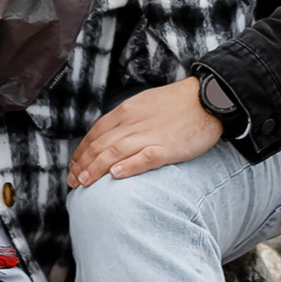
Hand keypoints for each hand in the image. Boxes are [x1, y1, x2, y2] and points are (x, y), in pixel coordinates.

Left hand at [69, 77, 221, 188]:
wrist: (208, 99)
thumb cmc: (178, 104)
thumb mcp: (145, 103)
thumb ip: (126, 118)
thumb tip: (109, 136)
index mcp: (127, 111)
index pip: (95, 133)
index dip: (80, 151)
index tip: (72, 165)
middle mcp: (133, 122)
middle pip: (100, 145)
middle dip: (82, 164)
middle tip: (72, 181)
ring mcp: (149, 135)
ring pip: (114, 152)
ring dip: (96, 169)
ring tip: (84, 182)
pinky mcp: (166, 148)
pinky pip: (143, 158)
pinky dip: (127, 167)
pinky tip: (115, 177)